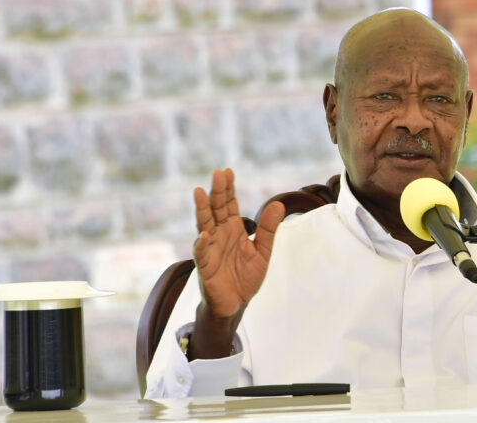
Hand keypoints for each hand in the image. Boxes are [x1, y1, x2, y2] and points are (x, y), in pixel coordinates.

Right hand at [189, 169, 283, 357]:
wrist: (236, 304)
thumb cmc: (246, 277)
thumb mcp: (263, 251)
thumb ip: (269, 229)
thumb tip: (278, 203)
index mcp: (233, 229)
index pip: (229, 204)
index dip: (228, 189)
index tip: (227, 171)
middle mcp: (219, 235)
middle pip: (216, 209)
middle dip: (217, 192)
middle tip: (217, 173)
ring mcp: (211, 249)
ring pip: (204, 225)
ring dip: (202, 210)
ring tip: (199, 193)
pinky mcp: (206, 266)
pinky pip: (202, 253)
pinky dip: (202, 243)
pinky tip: (205, 234)